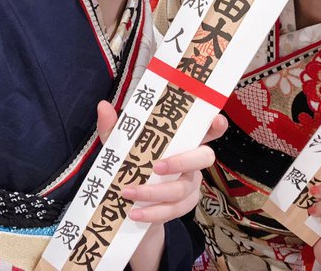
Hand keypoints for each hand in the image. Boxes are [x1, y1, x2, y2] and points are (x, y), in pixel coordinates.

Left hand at [96, 101, 226, 269]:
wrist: (132, 205)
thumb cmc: (133, 163)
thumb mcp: (120, 146)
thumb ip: (114, 128)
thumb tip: (103, 106)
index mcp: (183, 140)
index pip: (208, 129)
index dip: (216, 125)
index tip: (216, 121)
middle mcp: (193, 161)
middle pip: (205, 157)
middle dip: (183, 162)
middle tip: (156, 167)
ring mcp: (191, 184)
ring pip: (183, 189)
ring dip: (154, 192)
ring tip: (128, 192)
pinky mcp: (184, 205)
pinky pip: (174, 210)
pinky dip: (153, 212)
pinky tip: (134, 213)